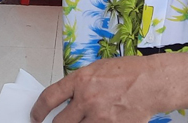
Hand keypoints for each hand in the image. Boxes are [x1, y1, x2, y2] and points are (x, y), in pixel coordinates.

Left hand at [30, 57, 162, 122]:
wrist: (152, 83)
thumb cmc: (129, 72)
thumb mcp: (96, 70)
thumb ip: (79, 84)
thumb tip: (64, 98)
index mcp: (80, 81)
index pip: (49, 98)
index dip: (38, 110)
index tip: (35, 117)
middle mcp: (87, 100)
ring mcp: (100, 117)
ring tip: (85, 119)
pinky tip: (100, 121)